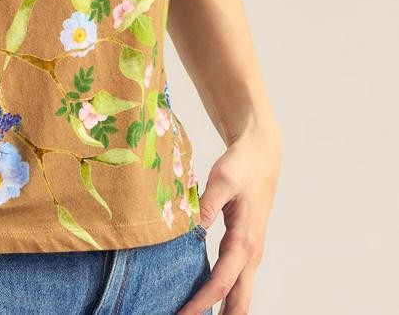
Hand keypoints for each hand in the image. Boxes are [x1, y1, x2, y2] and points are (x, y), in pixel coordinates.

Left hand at [176, 122, 281, 314]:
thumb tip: (191, 231)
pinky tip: (206, 299)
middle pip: (238, 301)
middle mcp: (251, 253)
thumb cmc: (241, 165)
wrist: (262, 155)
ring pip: (239, 294)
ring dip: (222, 310)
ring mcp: (251, 253)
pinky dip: (224, 296)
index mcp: (244, 241)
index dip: (201, 303)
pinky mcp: (245, 248)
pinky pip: (236, 281)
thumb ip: (206, 207)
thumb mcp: (221, 181)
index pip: (221, 283)